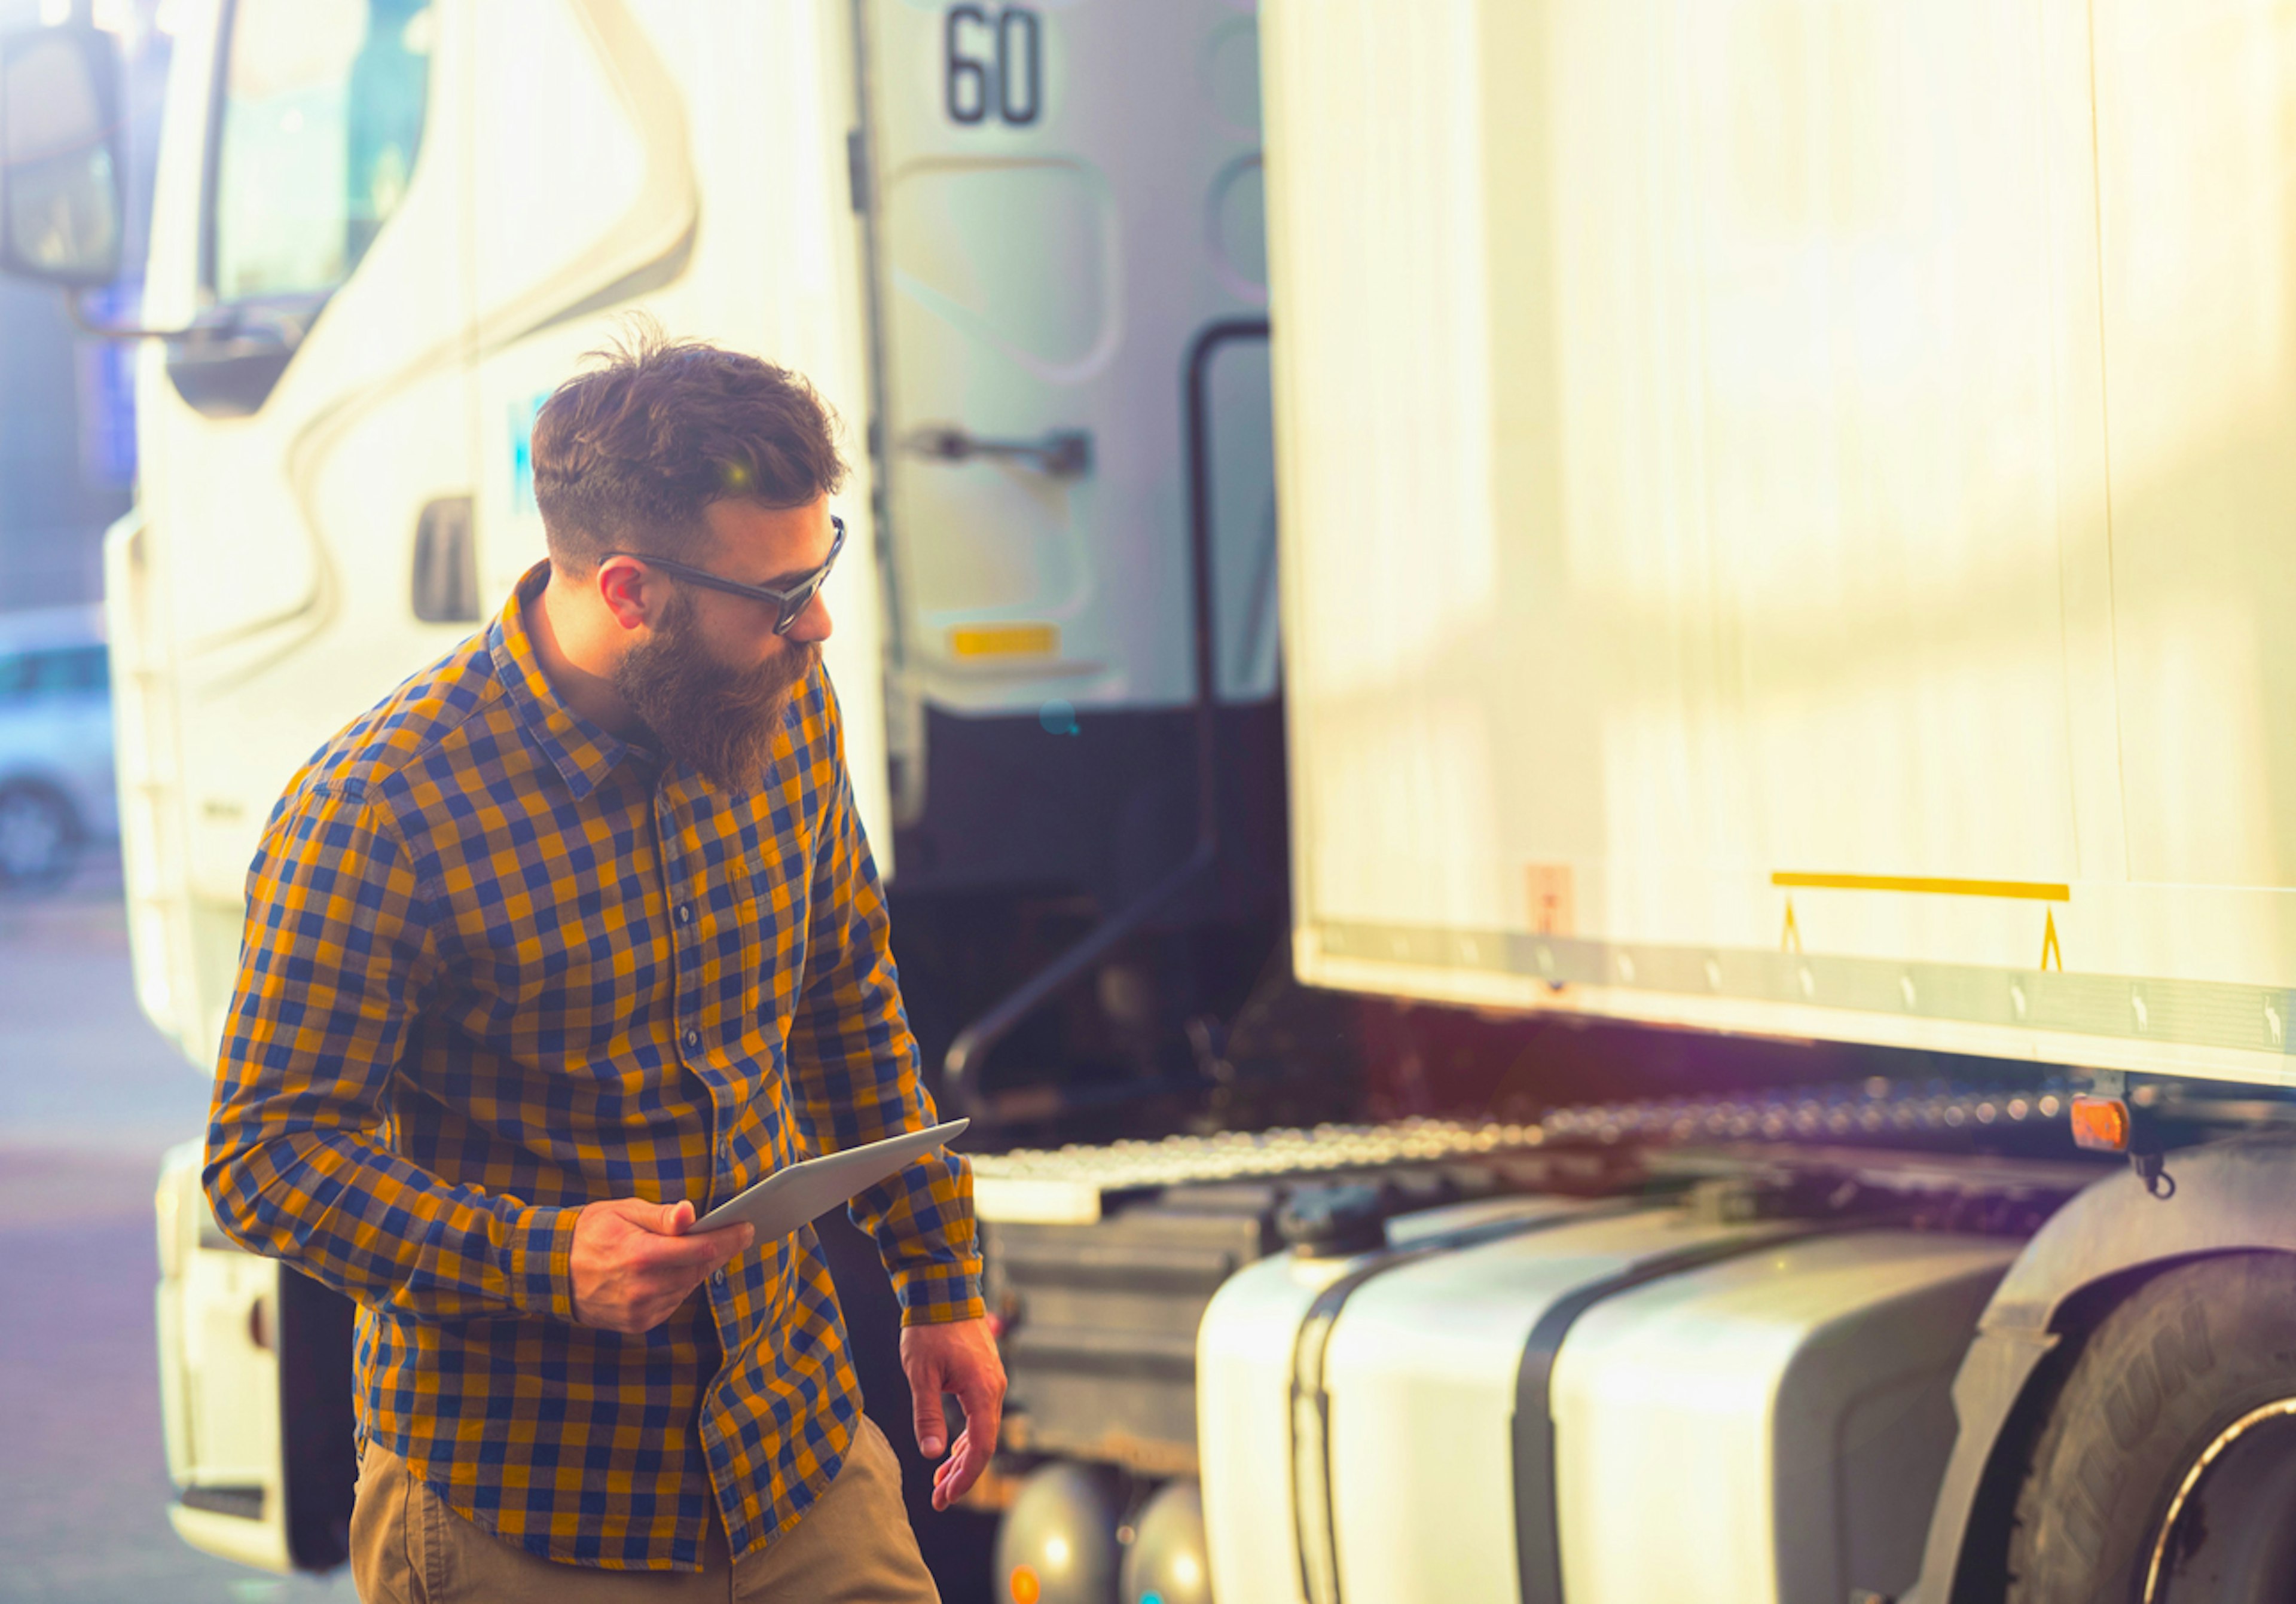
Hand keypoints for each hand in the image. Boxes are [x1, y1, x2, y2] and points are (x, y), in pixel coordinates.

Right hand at [570, 1198, 751, 1334]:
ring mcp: (641, 1310)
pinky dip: (680, 1285)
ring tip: (703, 1248)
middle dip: (719, 1250)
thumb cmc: (590, 1233)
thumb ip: (661, 1217)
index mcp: (641, 1256)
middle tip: (735, 1233)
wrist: (551, 1271)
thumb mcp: (623, 1212)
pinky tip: (675, 1269)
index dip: (728, 1238)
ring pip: (688, 1286)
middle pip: (699, 1269)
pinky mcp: (638, 1322)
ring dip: (699, 1268)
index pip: (699, 1249)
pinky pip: (673, 1301)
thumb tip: (691, 1214)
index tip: (747, 1227)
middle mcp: (643, 1288)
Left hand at [900, 1317, 1006, 1510]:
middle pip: (984, 1443)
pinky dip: (965, 1437)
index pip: (982, 1446)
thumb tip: (931, 1455)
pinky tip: (949, 1451)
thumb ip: (927, 1415)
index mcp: (983, 1391)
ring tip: (939, 1482)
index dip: (966, 1475)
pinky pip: (979, 1415)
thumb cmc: (930, 1330)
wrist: (942, 1292)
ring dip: (962, 1458)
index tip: (947, 1496)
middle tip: (938, 1499)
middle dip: (961, 1474)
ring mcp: (991, 1382)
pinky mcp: (983, 1377)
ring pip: (982, 1431)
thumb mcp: (921, 1374)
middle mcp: (994, 1389)